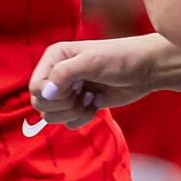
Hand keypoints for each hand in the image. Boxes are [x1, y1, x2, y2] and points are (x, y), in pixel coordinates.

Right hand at [28, 35, 165, 127]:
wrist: (145, 70)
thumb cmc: (120, 58)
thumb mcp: (91, 61)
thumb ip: (64, 74)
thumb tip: (45, 93)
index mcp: (54, 58)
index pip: (35, 87)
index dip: (51, 94)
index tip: (73, 88)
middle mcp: (57, 74)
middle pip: (40, 104)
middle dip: (62, 105)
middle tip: (81, 94)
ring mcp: (69, 91)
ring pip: (52, 116)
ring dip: (72, 112)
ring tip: (89, 99)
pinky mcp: (80, 105)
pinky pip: (68, 122)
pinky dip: (81, 118)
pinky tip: (95, 104)